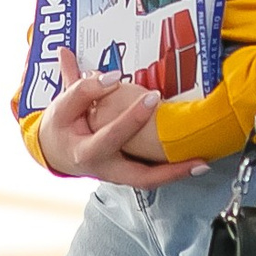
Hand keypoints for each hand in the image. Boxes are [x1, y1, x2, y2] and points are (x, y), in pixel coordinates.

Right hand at [35, 48, 207, 186]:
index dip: (131, 116)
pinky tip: (193, 161)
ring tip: (201, 164)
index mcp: (87, 152)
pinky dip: (171, 170)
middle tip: (194, 157)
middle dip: (168, 168)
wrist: (54, 150)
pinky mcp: (127, 173)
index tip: (151, 95)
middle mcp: (106, 169)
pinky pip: (151, 175)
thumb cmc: (60, 126)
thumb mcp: (62, 105)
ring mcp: (118, 175)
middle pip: (140, 176)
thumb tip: (107, 74)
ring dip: (176, 173)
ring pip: (150, 180)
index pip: (112, 135)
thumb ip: (82, 88)